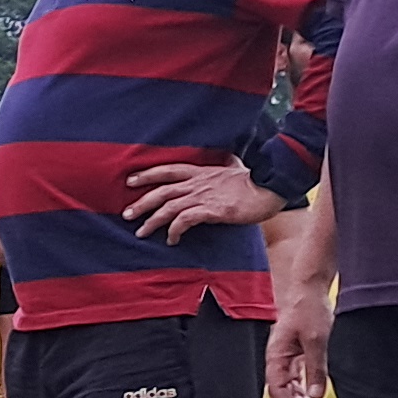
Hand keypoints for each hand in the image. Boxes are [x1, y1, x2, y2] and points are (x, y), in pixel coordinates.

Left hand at [121, 157, 279, 240]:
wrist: (270, 188)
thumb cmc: (256, 181)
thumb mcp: (237, 168)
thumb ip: (229, 163)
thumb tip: (230, 157)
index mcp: (202, 172)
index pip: (168, 170)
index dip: (147, 174)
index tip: (130, 180)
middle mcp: (198, 183)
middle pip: (162, 191)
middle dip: (142, 203)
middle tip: (127, 214)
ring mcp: (204, 196)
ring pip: (169, 208)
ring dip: (152, 221)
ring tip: (141, 232)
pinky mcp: (211, 211)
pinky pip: (185, 221)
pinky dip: (174, 231)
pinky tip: (172, 240)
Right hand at [264, 293, 333, 397]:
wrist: (309, 288)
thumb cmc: (306, 307)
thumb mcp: (315, 339)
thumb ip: (315, 368)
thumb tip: (315, 394)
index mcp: (276, 358)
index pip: (279, 393)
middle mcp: (279, 361)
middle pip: (283, 395)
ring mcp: (287, 358)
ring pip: (291, 389)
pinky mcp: (297, 354)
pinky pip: (298, 379)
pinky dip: (305, 393)